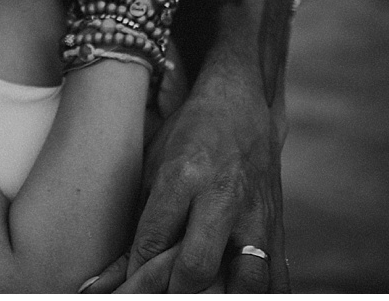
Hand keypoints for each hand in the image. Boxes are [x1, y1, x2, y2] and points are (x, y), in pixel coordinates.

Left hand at [120, 72, 287, 291]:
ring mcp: (256, 217)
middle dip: (174, 293)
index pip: (154, 238)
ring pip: (247, 281)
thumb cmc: (188, 136)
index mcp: (184, 175)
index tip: (122, 292)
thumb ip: (141, 221)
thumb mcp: (153, 166)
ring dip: (222, 298)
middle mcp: (223, 198)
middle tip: (158, 299)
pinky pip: (277, 279)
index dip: (134, 273)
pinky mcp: (278, 229)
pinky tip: (235, 295)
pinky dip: (257, 295)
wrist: (241, 106)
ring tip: (197, 297)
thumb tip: (110, 278)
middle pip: (199, 264)